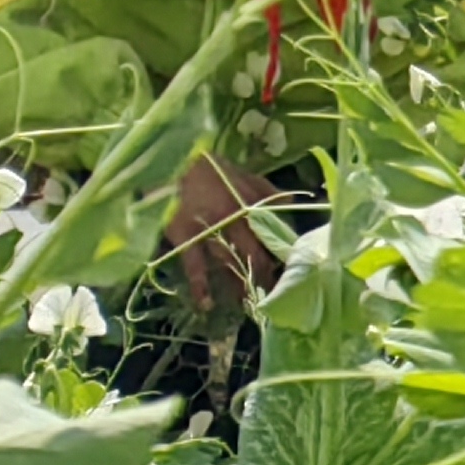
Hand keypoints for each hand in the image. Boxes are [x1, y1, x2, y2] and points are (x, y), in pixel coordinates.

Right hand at [168, 155, 290, 314]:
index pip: (272, 232)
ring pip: (228, 261)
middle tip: (271, 294)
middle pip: (253, 252)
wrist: (171, 161)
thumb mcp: (243, 174)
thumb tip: (292, 201)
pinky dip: (200, 286)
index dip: (281, 252)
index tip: (289, 269)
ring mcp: (208, 228)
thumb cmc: (209, 168)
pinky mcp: (183, 235)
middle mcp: (233, 217)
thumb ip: (267, 190)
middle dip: (263, 275)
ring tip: (247, 303)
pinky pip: (194, 265)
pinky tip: (206, 303)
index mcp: (250, 202)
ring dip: (238, 283)